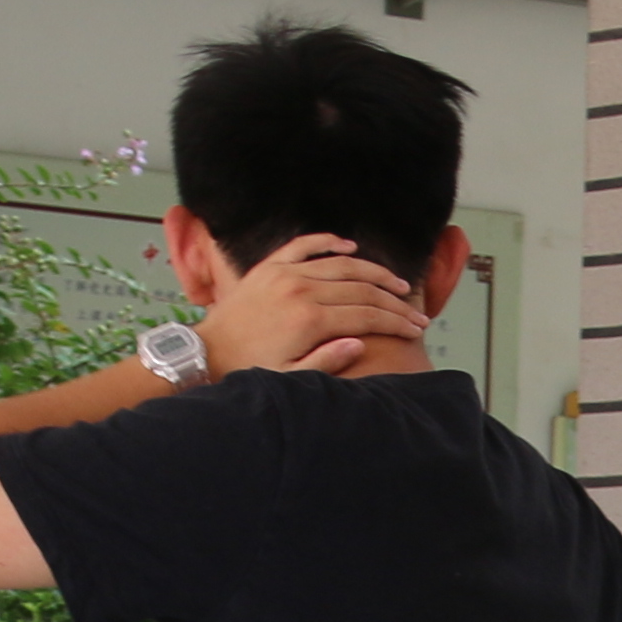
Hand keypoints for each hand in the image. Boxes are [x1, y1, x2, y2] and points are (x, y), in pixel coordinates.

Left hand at [198, 234, 426, 379]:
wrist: (206, 352)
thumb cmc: (249, 369)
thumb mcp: (289, 378)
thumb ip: (326, 361)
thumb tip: (358, 343)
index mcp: (309, 320)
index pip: (367, 315)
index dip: (396, 321)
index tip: (415, 327)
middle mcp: (301, 290)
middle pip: (361, 289)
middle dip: (393, 301)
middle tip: (415, 310)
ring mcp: (285, 273)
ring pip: (341, 264)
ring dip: (373, 272)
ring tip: (395, 283)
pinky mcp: (270, 266)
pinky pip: (305, 245)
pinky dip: (328, 242)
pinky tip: (349, 246)